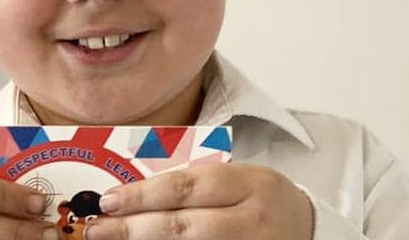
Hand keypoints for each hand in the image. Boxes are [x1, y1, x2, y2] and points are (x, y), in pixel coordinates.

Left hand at [84, 163, 313, 239]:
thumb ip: (193, 184)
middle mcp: (254, 219)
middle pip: (184, 225)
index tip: (109, 200)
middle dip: (134, 228)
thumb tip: (132, 194)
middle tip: (99, 229)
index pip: (186, 187)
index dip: (143, 195)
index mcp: (248, 183)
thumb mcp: (236, 179)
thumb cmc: (258, 198)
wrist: (310, 227)